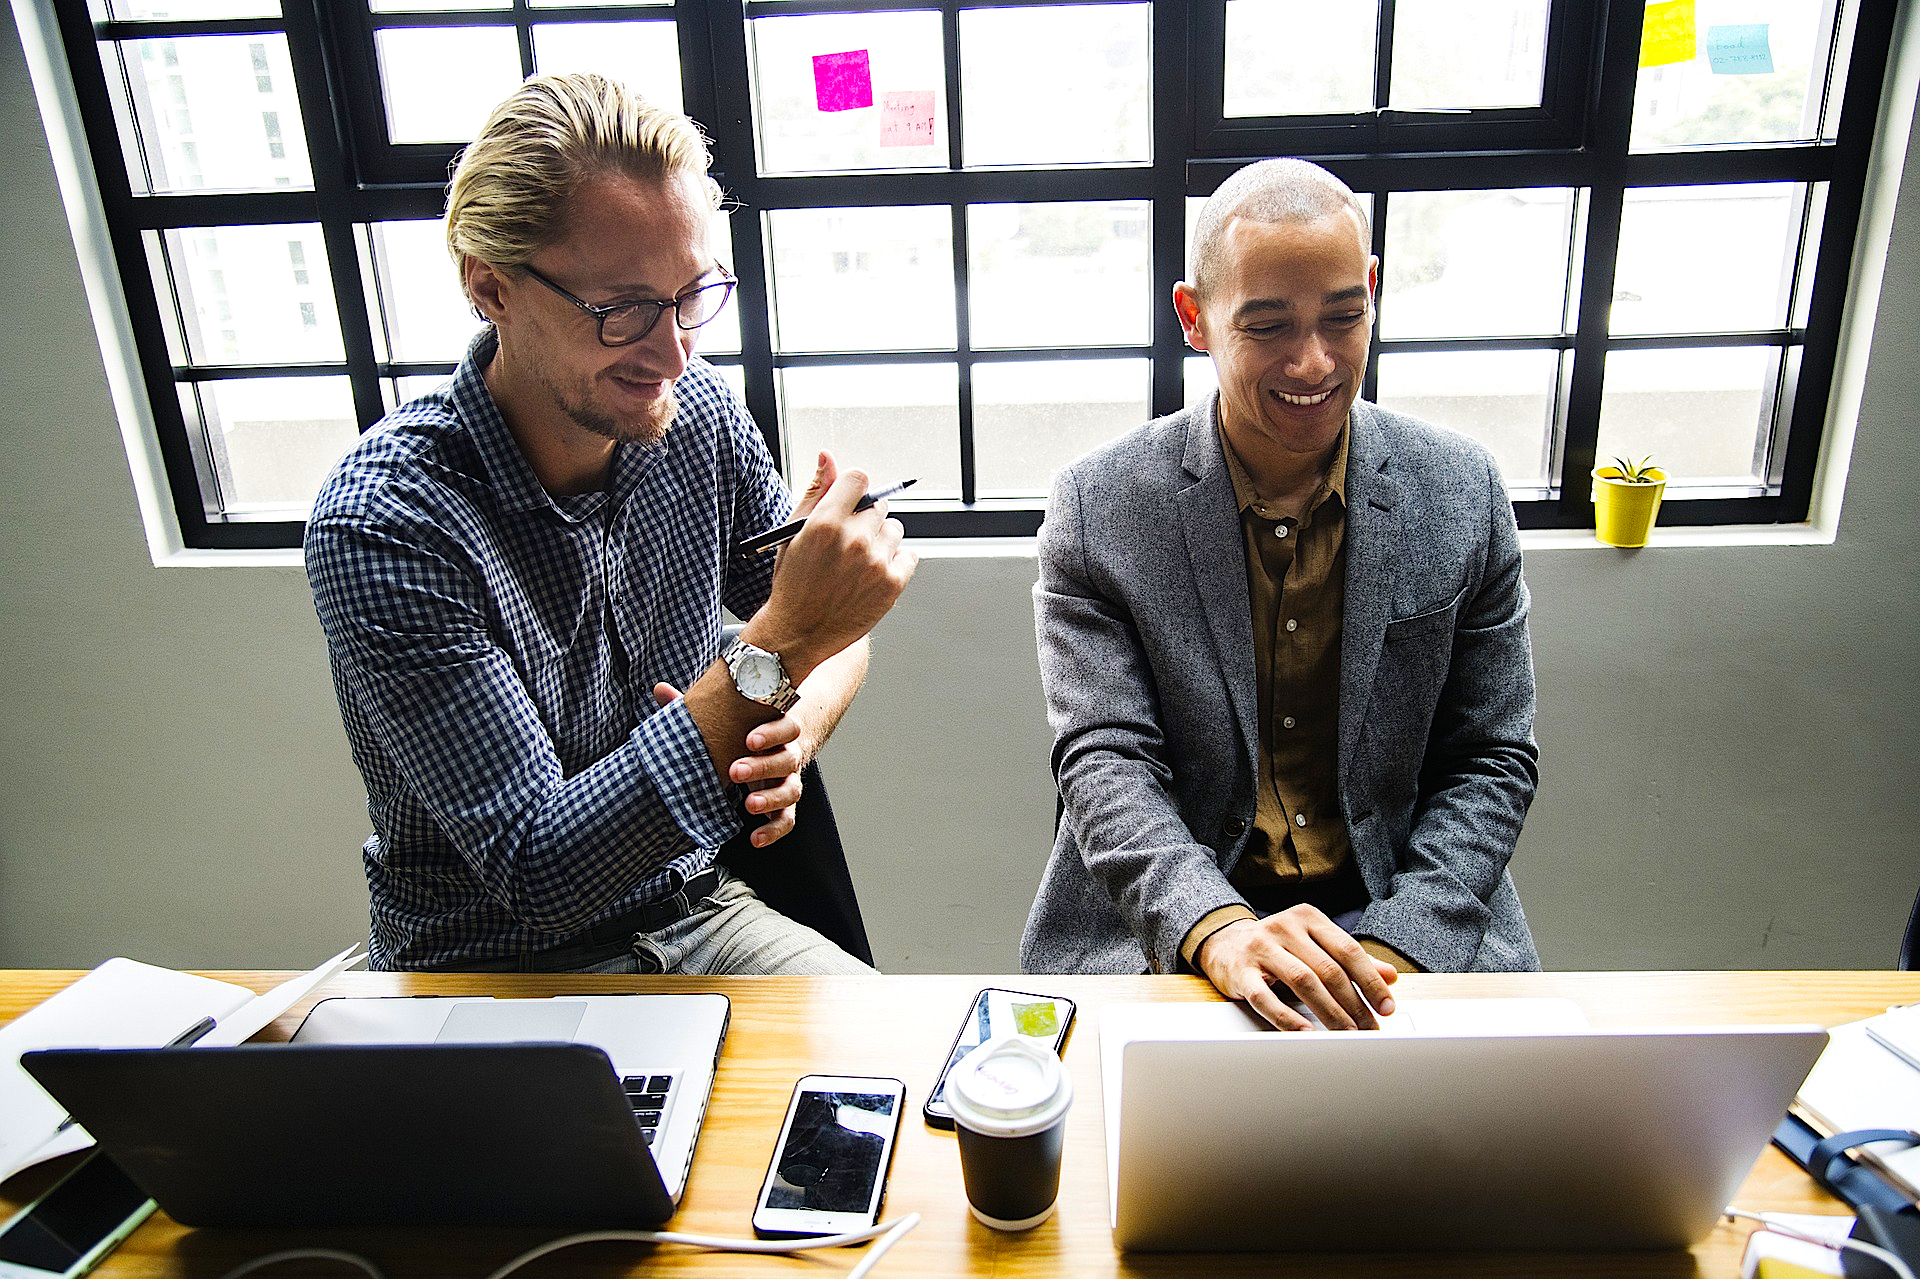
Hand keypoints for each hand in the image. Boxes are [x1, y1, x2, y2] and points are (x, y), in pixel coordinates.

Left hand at [657, 683, 803, 846]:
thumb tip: (660, 689)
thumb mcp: (727, 716)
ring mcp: (787, 779)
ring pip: (791, 790)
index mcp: (777, 729)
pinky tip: (756, 838)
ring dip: (770, 798)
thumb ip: (695, 706)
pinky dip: (774, 830)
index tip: (749, 740)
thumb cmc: (744, 728)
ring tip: (749, 804)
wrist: (775, 742)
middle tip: (735, 771)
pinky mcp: (784, 803)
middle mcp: (787, 753)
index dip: (772, 733)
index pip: (786, 727)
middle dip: (762, 766)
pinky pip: (787, 819)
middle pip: (787, 759)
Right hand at [751, 454, 916, 676]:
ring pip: (894, 529)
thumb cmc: (793, 581)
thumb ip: (815, 491)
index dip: (853, 490)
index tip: (849, 503)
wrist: (797, 632)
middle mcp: (854, 539)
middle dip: (864, 519)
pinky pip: (909, 555)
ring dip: (881, 540)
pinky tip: (873, 573)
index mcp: (825, 521)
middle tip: (847, 543)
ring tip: (859, 562)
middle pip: (878, 505)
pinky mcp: (892, 584)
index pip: (859, 478)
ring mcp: (876, 562)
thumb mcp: (794, 533)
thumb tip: (828, 455)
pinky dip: (896, 562)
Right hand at [1194, 908, 1397, 1031]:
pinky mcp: (1241, 971)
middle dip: (1354, 1004)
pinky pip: (1266, 998)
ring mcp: (1261, 948)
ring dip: (1329, 1013)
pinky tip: (1305, 1033)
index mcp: (1308, 918)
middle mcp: (1285, 927)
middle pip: (1328, 970)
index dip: (1371, 981)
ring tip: (1346, 1035)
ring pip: (1303, 982)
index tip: (1387, 1007)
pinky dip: (1288, 1018)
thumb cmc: (1277, 948)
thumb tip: (1390, 977)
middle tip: (1369, 1029)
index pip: (1348, 950)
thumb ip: (1350, 960)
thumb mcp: (1314, 946)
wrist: (1224, 943)